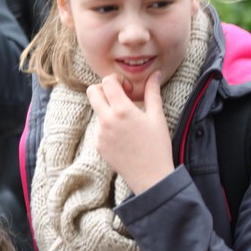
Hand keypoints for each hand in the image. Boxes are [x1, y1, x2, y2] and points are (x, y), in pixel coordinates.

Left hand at [87, 72, 174, 193]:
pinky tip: (124, 135)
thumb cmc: (158, 146)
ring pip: (97, 110)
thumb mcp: (157, 117)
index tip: (128, 89)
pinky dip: (108, 125)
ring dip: (108, 109)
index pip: (107, 82)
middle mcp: (106, 120)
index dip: (117, 81)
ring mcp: (100, 134)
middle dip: (104, 90)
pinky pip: (99, 127)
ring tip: (127, 120)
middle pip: (92, 92)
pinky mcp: (98, 145)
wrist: (151, 177)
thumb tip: (156, 73)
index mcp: (122, 110)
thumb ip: (153, 92)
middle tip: (120, 98)